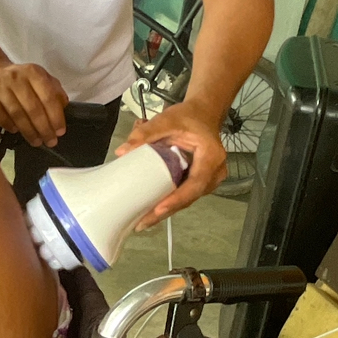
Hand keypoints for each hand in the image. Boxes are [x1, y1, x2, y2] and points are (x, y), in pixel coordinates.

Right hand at [0, 62, 68, 148]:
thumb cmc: (20, 80)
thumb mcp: (40, 79)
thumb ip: (54, 91)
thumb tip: (64, 107)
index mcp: (33, 72)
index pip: (48, 96)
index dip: (55, 116)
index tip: (60, 131)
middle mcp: (16, 77)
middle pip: (33, 107)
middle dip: (44, 128)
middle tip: (50, 141)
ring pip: (16, 113)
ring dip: (28, 131)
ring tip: (36, 141)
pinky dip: (8, 124)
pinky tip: (15, 131)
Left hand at [119, 101, 226, 227]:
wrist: (203, 115)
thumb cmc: (188, 117)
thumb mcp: (167, 120)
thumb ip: (146, 133)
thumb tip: (122, 151)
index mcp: (211, 156)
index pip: (195, 184)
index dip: (177, 198)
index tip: (158, 209)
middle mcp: (215, 172)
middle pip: (190, 197)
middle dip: (166, 211)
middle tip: (142, 223)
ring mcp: (210, 180)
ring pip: (187, 199)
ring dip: (166, 210)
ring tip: (143, 220)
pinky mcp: (201, 183)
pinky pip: (185, 195)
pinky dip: (169, 202)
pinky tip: (151, 210)